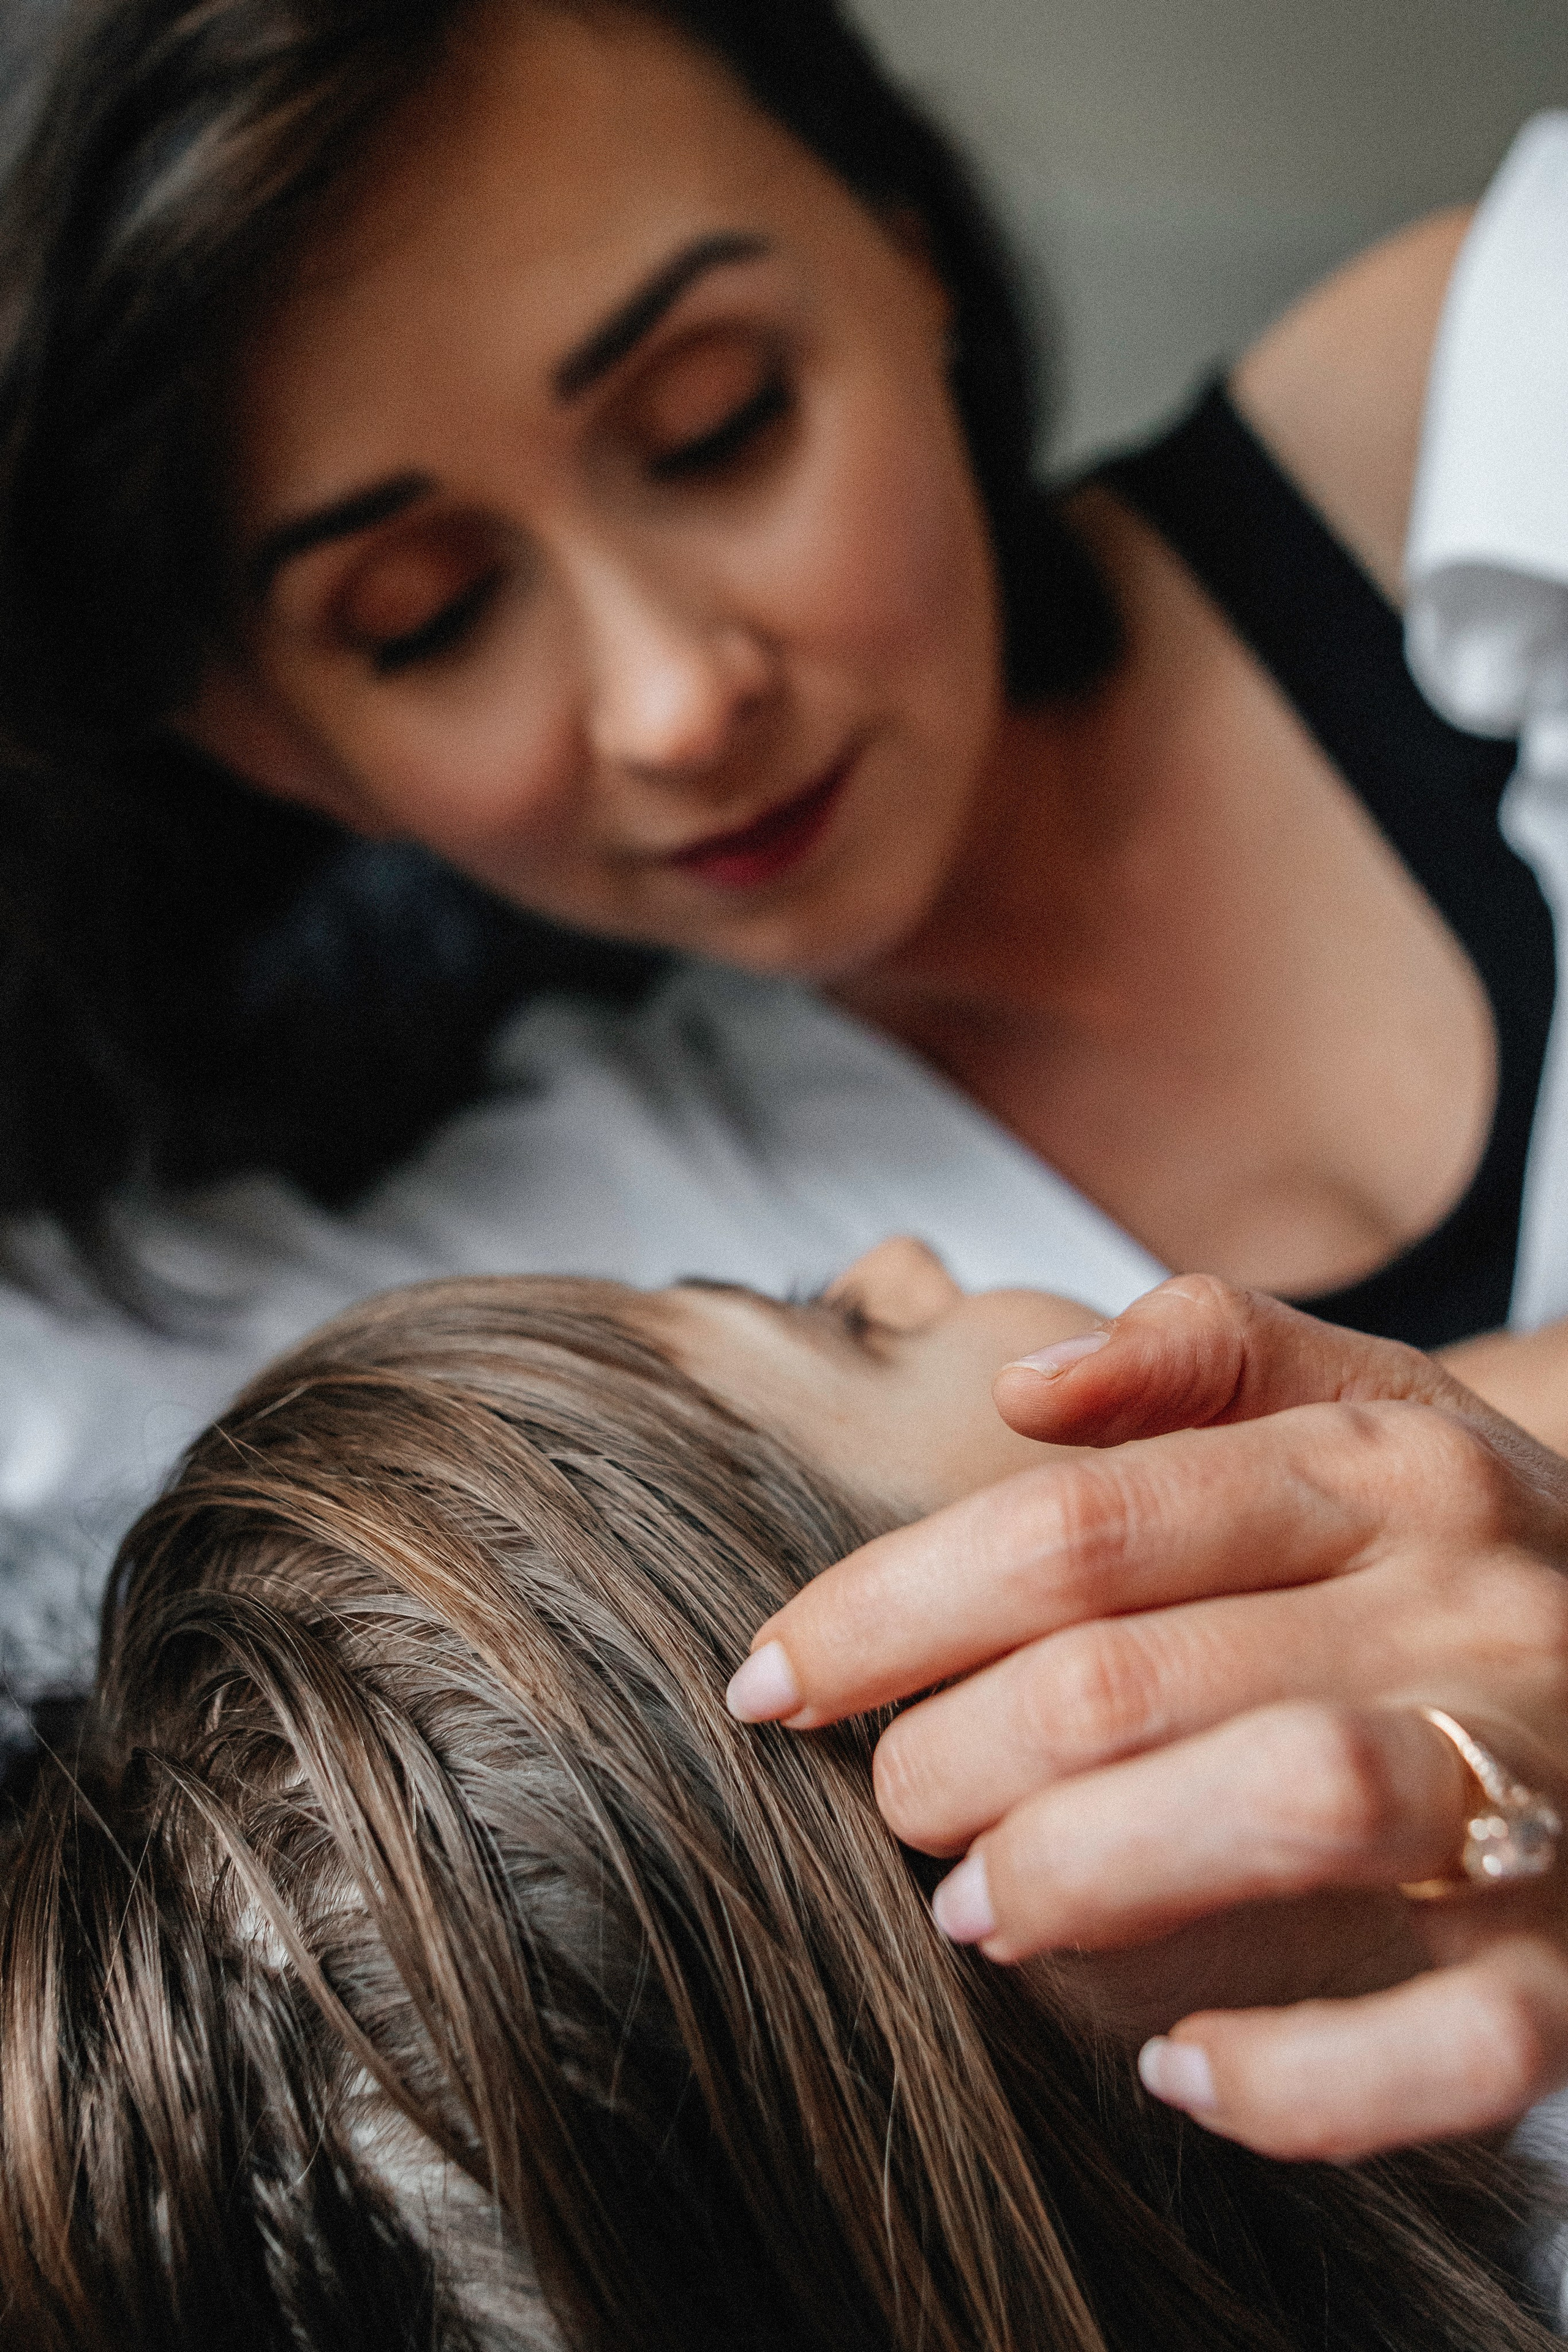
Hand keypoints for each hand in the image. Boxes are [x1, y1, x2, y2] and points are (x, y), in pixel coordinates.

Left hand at [727, 1277, 1567, 2161]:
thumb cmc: (1476, 1547)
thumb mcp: (1376, 1402)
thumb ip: (1207, 1354)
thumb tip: (1018, 1388)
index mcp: (1381, 1465)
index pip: (1077, 1525)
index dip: (890, 1607)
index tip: (772, 1678)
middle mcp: (1458, 1607)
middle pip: (1133, 1672)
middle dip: (951, 1754)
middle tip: (893, 1803)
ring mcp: (1533, 1784)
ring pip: (1281, 1804)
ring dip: (1083, 1871)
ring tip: (980, 1911)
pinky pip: (1451, 2042)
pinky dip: (1299, 2077)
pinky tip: (1181, 2077)